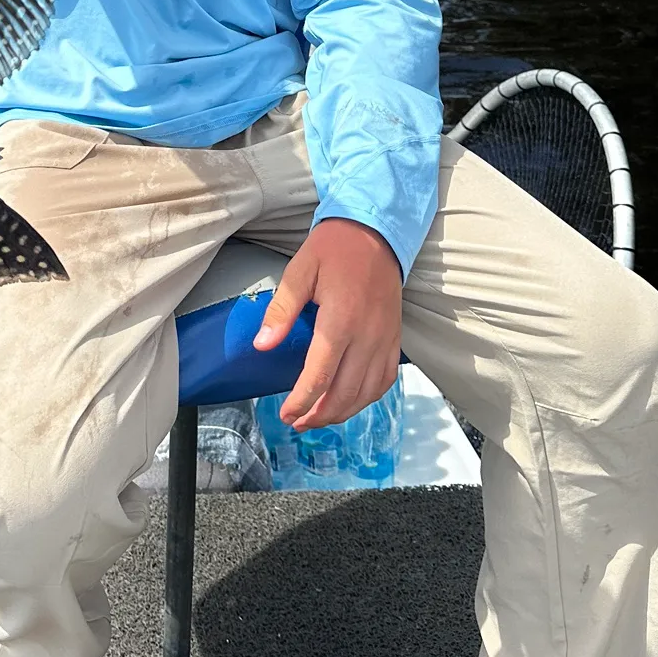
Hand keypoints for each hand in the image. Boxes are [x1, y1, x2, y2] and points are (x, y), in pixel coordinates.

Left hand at [253, 218, 401, 431]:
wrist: (376, 233)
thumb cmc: (333, 250)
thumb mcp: (300, 271)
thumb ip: (281, 310)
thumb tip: (263, 345)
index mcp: (341, 320)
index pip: (320, 375)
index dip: (302, 401)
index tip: (286, 414)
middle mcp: (367, 335)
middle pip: (345, 392)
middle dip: (319, 414)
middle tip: (297, 422)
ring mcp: (384, 339)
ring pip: (367, 392)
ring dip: (342, 412)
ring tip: (318, 418)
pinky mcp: (394, 338)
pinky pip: (385, 379)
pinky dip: (367, 398)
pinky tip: (350, 402)